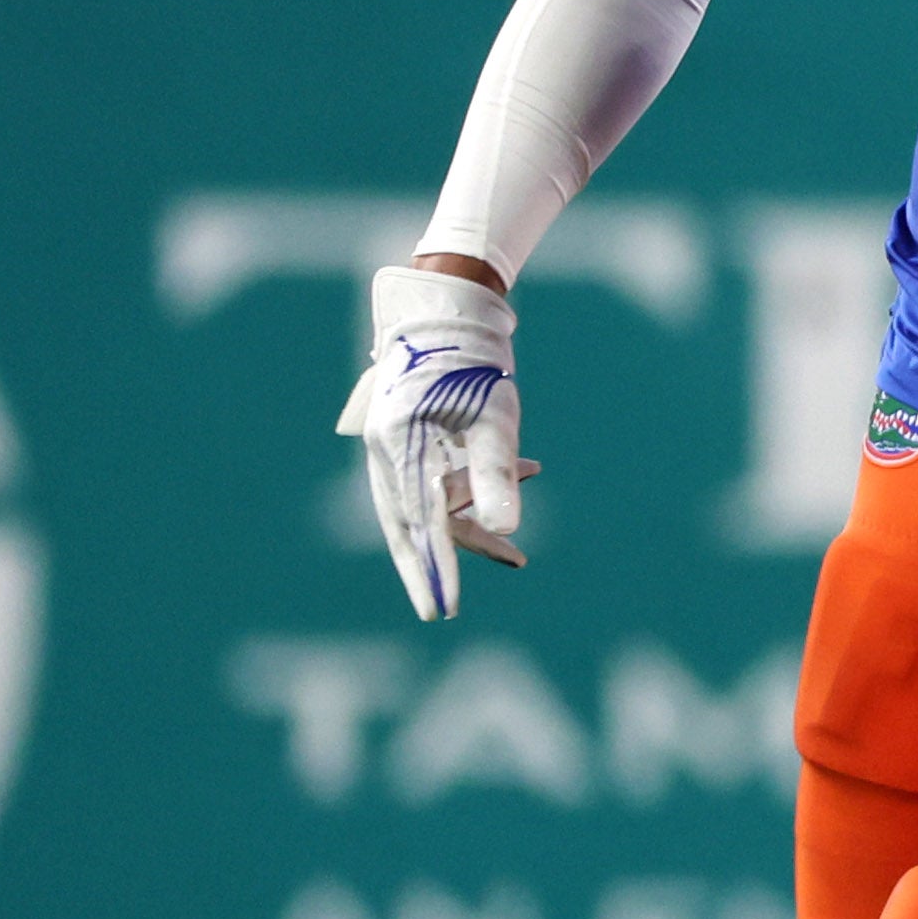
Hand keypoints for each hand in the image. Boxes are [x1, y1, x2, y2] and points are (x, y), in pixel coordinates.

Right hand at [336, 262, 528, 617]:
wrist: (454, 305)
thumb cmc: (475, 361)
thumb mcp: (495, 419)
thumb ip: (497, 474)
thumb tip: (508, 528)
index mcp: (399, 447)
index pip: (421, 523)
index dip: (435, 569)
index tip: (444, 610)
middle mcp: (387, 450)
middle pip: (409, 522)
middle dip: (433, 565)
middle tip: (443, 613)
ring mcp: (395, 443)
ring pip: (429, 501)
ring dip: (473, 519)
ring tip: (519, 549)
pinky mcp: (411, 435)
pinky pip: (439, 475)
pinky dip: (476, 484)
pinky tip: (530, 472)